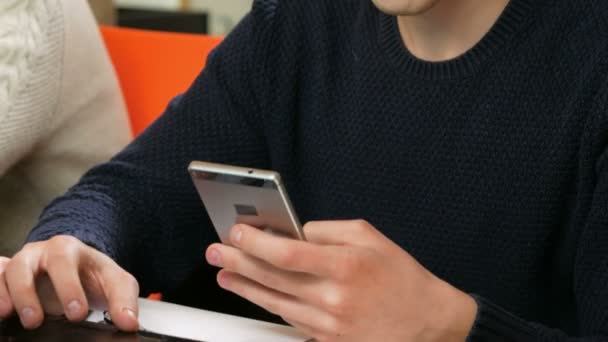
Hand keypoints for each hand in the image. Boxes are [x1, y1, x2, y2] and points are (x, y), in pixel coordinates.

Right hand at [0, 235, 138, 330]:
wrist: (79, 269)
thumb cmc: (94, 275)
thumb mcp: (115, 283)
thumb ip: (124, 300)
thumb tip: (129, 323)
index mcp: (69, 250)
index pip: (65, 262)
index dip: (68, 287)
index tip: (77, 314)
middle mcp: (40, 254)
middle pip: (27, 265)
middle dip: (29, 293)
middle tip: (37, 321)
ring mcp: (21, 264)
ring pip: (6, 272)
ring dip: (7, 296)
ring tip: (15, 318)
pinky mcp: (6, 277)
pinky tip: (1, 312)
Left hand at [206, 220, 477, 341]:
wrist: (425, 322)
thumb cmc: (400, 276)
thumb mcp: (370, 237)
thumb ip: (328, 230)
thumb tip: (293, 231)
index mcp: (346, 265)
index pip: (287, 253)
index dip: (255, 243)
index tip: (237, 233)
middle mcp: (334, 297)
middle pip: (272, 278)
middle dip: (237, 262)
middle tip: (216, 252)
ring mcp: (329, 323)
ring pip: (274, 303)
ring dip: (245, 287)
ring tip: (224, 274)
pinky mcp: (327, 340)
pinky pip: (289, 320)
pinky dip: (267, 305)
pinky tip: (253, 294)